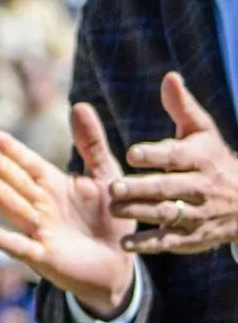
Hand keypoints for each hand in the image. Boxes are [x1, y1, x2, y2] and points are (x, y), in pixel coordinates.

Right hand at [0, 110, 135, 317]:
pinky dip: (4, 241)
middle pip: (17, 183)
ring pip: (15, 209)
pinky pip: (20, 248)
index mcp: (54, 185)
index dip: (14, 152)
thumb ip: (93, 144)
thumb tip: (80, 105)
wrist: (118, 263)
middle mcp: (41, 206)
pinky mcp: (43, 257)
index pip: (30, 164)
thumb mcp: (106, 176)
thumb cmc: (110, 218)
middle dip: (2, 169)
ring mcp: (39, 231)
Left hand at [112, 70, 237, 255]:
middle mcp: (201, 187)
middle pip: (169, 188)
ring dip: (141, 213)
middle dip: (142, 188)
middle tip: (113, 187)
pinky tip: (125, 244)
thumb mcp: (201, 131)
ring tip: (114, 208)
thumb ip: (182, 107)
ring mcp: (198, 214)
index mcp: (200, 158)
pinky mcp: (192, 237)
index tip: (131, 153)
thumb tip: (169, 77)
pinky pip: (169, 242)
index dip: (155, 155)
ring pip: (168, 215)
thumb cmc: (210, 158)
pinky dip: (148, 245)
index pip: (177, 156)